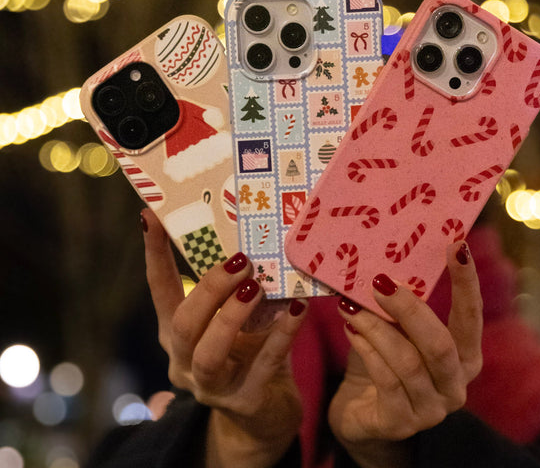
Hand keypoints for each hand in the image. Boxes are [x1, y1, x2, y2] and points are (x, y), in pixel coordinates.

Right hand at [141, 209, 307, 467]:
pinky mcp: (246, 400)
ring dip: (232, 316)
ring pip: (209, 353)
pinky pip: (265, 362)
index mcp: (178, 333)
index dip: (155, 255)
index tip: (152, 217)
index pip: (160, 290)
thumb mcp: (237, 317)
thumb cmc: (249, 351)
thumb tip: (250, 238)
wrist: (266, 411)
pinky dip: (282, 333)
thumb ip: (236, 289)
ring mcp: (213, 385)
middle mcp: (186, 360)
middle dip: (209, 290)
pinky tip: (298, 308)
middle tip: (239, 260)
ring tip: (255, 286)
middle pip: (182, 324)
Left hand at [328, 241, 482, 467]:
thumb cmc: (384, 362)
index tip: (457, 245)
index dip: (466, 283)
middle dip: (410, 310)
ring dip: (375, 328)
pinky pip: (384, 380)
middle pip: (440, 345)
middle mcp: (455, 386)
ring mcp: (430, 410)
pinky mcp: (400, 422)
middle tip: (380, 283)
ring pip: (407, 362)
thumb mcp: (396, 331)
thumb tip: (384, 265)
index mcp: (464, 358)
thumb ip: (399, 308)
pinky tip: (350, 330)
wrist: (361, 413)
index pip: (471, 318)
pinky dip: (365, 350)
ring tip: (349, 305)